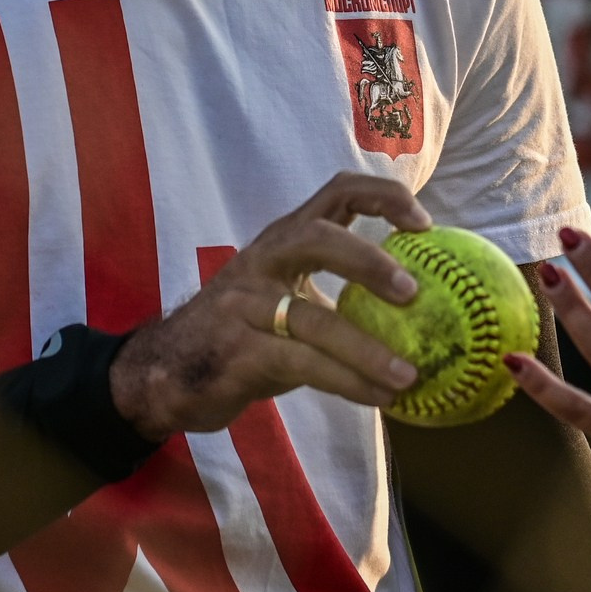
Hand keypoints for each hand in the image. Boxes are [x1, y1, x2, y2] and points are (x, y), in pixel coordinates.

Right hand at [110, 173, 429, 441]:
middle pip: (316, 237)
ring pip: (313, 319)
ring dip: (368, 350)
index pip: (335, 193)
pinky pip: (302, 365)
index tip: (425, 224)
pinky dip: (347, 382)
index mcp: (282, 240)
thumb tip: (418, 313)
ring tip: (411, 376)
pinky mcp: (238, 352)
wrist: (165, 374)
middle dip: (368, 260)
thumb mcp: (286, 301)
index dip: (383, 198)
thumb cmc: (241, 335)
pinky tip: (379, 398)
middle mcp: (262, 261)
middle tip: (414, 292)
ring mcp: (245, 305)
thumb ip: (337, 297)